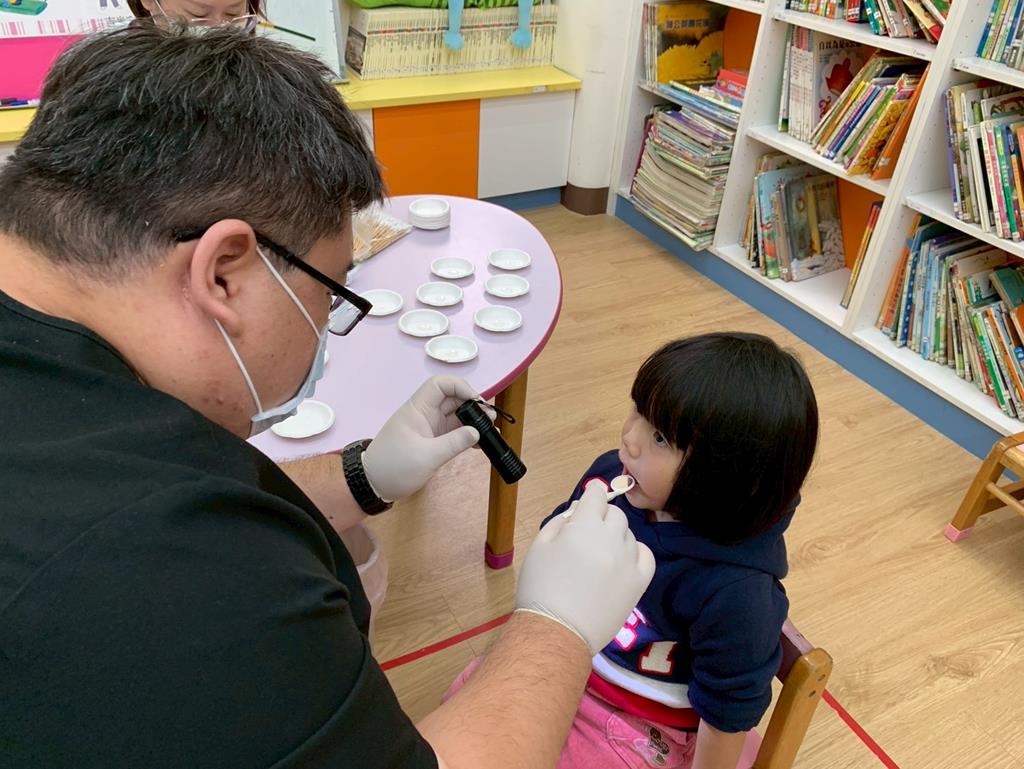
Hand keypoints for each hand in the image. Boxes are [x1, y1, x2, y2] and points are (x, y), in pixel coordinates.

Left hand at [362, 376, 481, 501]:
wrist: (373, 485)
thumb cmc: (394, 468)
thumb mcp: (427, 457)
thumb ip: (454, 443)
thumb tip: (477, 432)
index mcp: (418, 409)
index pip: (440, 385)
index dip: (461, 387)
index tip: (477, 403)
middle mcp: (424, 413)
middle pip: (452, 399)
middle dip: (472, 406)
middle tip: (490, 420)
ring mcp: (429, 427)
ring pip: (454, 415)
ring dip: (472, 421)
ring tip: (490, 432)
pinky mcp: (432, 440)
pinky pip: (453, 431)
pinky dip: (466, 434)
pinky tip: (479, 443)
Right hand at [515, 481, 655, 653]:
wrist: (556, 631)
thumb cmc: (540, 587)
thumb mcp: (539, 546)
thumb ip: (561, 520)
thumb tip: (579, 508)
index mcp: (584, 527)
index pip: (597, 495)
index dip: (592, 495)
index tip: (588, 501)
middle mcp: (611, 539)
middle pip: (616, 514)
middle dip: (602, 517)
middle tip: (587, 535)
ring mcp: (628, 561)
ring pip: (629, 534)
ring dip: (616, 536)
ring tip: (600, 554)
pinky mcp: (639, 583)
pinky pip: (646, 555)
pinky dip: (635, 552)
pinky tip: (622, 560)